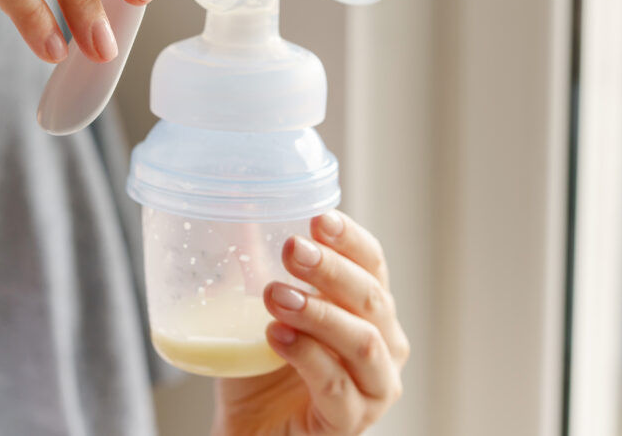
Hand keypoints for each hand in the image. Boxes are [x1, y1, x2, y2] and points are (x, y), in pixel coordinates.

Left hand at [212, 211, 409, 435]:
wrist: (251, 432)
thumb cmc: (261, 371)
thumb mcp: (256, 308)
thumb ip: (253, 263)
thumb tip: (237, 209)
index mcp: (368, 309)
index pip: (372, 263)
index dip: (350, 239)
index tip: (319, 217)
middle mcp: (384, 344)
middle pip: (371, 298)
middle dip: (332, 269)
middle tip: (292, 250)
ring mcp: (374, 387)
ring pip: (362, 342)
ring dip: (319, 313)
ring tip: (275, 295)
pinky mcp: (352, 422)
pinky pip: (337, 387)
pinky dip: (307, 357)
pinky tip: (276, 336)